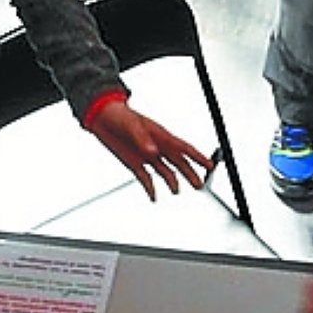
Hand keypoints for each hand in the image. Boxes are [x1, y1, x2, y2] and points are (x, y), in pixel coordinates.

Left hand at [88, 97, 213, 198]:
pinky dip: (150, 187)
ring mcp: (146, 155)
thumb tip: (153, 152)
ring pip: (165, 171)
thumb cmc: (119, 116)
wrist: (102, 117)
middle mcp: (156, 147)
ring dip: (172, 181)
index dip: (198, 157)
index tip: (210, 165)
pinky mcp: (134, 163)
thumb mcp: (131, 126)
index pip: (184, 148)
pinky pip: (145, 178)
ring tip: (176, 191)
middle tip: (200, 184)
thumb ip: (142, 139)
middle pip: (178, 162)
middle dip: (190, 173)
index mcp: (160, 136)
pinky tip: (153, 196)